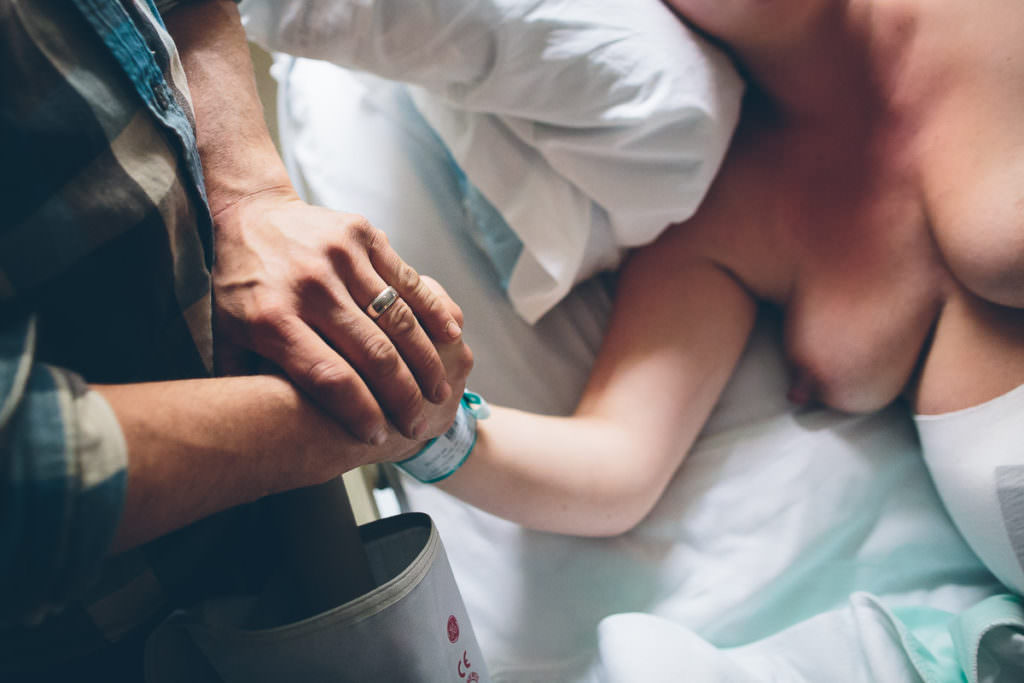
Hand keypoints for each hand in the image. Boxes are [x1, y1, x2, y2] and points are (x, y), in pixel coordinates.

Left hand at [211, 187, 464, 444]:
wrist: (250, 212)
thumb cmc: (239, 285)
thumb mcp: (227, 337)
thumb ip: (248, 381)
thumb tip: (269, 434)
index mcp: (273, 319)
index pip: (330, 377)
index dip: (361, 412)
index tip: (378, 437)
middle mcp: (309, 287)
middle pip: (372, 353)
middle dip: (402, 397)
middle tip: (417, 425)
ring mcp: (339, 257)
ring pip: (397, 319)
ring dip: (425, 361)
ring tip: (438, 392)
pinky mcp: (362, 235)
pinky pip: (408, 279)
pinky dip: (432, 310)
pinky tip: (451, 337)